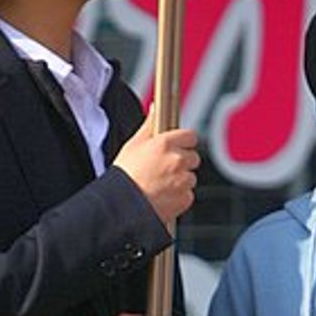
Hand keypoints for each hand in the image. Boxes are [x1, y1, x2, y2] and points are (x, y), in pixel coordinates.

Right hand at [113, 110, 199, 225]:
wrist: (122, 207)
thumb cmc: (124, 176)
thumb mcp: (133, 145)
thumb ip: (149, 125)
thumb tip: (155, 108)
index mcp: (165, 144)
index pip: (190, 136)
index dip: (183, 142)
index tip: (178, 147)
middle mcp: (177, 160)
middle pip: (193, 157)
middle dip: (183, 162)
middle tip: (164, 169)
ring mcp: (183, 180)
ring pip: (191, 177)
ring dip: (181, 180)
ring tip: (161, 184)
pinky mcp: (185, 199)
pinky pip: (188, 195)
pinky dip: (179, 196)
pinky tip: (163, 196)